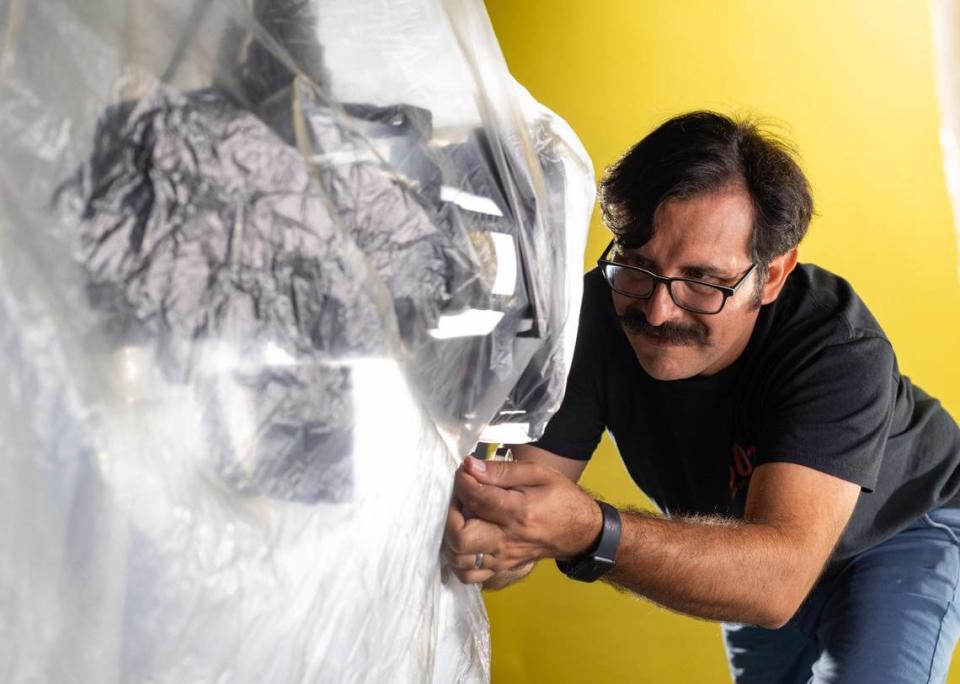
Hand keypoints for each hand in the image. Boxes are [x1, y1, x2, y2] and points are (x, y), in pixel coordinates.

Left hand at [443, 456, 601, 584]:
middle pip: (460, 537)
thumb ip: (501, 470)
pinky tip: (466, 538)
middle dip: (450, 514)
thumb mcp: (537, 474)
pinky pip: (470, 575)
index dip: (462, 481)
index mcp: (518, 512)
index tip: (464, 472)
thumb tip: (471, 466)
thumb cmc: (560, 498)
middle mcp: (508, 540)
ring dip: (452, 537)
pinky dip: (459, 559)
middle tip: (459, 498)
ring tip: (462, 517)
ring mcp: (504, 558)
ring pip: (460, 560)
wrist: (581, 531)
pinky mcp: (502, 568)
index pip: (476, 498)